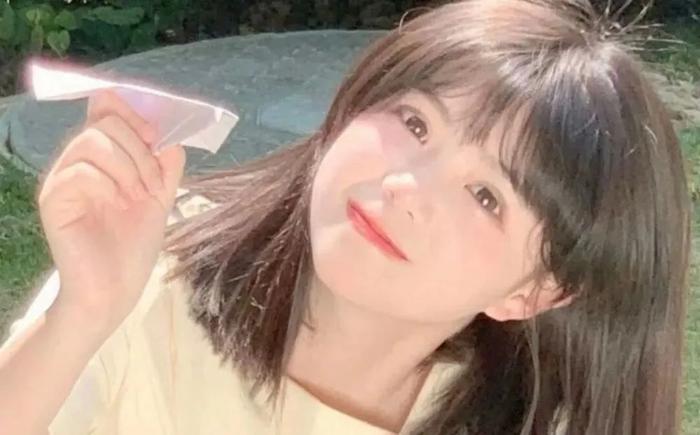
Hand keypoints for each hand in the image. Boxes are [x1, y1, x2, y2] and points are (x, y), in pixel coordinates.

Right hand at [38, 89, 184, 332]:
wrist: (116, 289)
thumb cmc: (134, 246)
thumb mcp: (160, 198)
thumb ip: (165, 165)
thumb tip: (172, 134)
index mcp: (103, 157)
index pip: (106, 109)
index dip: (132, 111)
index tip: (155, 135)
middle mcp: (79, 161)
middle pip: (106, 121)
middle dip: (140, 149)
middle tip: (153, 184)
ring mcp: (63, 179)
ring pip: (93, 141)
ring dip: (128, 166)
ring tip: (139, 196)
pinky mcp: (54, 200)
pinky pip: (80, 170)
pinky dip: (109, 183)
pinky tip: (120, 204)